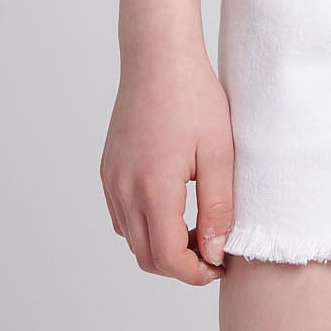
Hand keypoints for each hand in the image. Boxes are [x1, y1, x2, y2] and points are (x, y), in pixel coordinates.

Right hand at [100, 45, 234, 282]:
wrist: (158, 57)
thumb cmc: (194, 97)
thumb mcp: (219, 153)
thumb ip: (218, 208)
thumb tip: (216, 253)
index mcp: (153, 188)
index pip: (168, 258)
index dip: (197, 272)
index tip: (221, 263)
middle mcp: (123, 190)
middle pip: (147, 257)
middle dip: (181, 265)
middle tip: (213, 249)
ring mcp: (111, 181)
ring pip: (132, 240)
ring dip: (162, 247)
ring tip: (197, 227)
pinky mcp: (108, 171)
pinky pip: (122, 217)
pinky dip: (145, 227)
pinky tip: (173, 208)